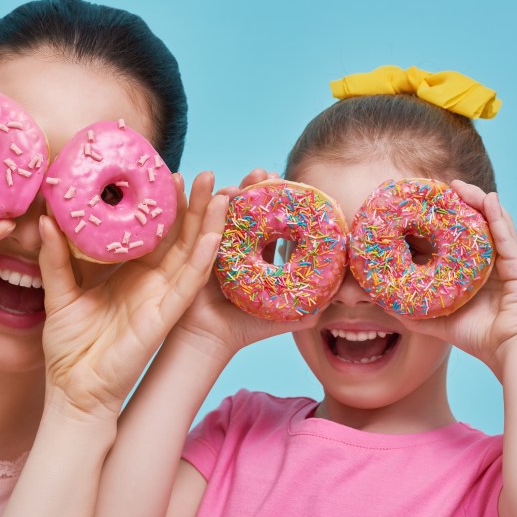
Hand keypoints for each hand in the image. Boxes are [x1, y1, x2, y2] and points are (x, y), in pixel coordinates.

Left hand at [38, 171, 228, 416]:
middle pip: (180, 237)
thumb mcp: (59, 292)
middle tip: (205, 174)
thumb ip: (55, 257)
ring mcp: (162, 298)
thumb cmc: (69, 347)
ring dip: (208, 224)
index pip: (153, 233)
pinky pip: (188, 284)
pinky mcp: (165, 316)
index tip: (166, 173)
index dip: (163, 205)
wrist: (73, 389)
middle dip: (194, 206)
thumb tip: (46, 219)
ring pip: (192, 255)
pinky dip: (203, 259)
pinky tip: (213, 234)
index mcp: (129, 274)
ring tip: (220, 193)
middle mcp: (151, 283)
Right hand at [171, 168, 320, 359]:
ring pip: (215, 211)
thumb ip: (302, 313)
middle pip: (241, 208)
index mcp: (253, 255)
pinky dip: (192, 203)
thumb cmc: (239, 330)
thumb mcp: (275, 318)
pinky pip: (189, 223)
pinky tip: (197, 187)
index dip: (274, 201)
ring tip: (227, 180)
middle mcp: (230, 246)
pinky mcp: (186, 251)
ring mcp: (207, 246)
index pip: (267, 221)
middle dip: (250, 188)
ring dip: (222, 191)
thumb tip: (330, 306)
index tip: (282, 182)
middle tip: (259, 174)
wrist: (205, 342)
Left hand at [403, 180, 516, 378]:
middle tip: (439, 187)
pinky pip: (507, 235)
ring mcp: (505, 261)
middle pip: (473, 224)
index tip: (420, 207)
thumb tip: (380, 300)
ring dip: (476, 201)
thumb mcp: (436, 320)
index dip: (439, 223)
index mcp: (471, 271)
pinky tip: (488, 199)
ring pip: (491, 222)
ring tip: (459, 186)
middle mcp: (489, 261)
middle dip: (458, 204)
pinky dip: (498, 216)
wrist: (507, 351)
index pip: (453, 240)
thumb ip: (410, 310)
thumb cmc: (476, 337)